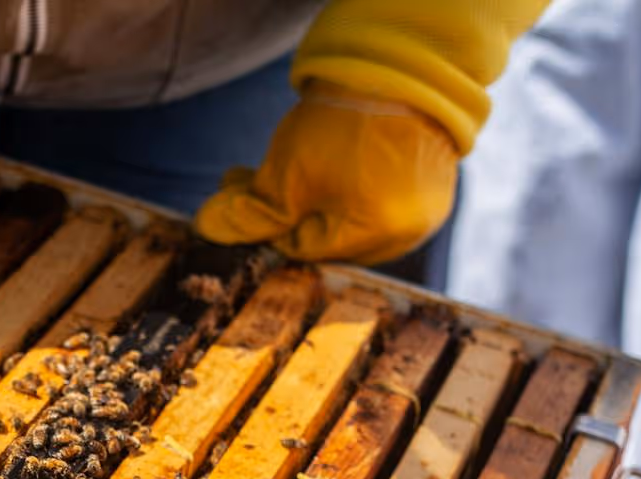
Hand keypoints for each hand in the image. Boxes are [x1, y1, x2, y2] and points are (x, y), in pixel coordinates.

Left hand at [195, 84, 457, 265]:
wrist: (399, 67)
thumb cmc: (342, 123)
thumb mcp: (286, 173)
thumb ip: (249, 212)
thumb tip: (208, 229)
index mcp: (376, 235)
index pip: (303, 248)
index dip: (267, 224)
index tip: (240, 196)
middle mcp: (406, 234)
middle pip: (328, 237)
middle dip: (285, 209)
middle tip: (249, 179)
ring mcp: (424, 212)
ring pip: (352, 219)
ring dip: (313, 198)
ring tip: (287, 166)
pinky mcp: (431, 189)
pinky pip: (380, 201)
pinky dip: (348, 186)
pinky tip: (328, 162)